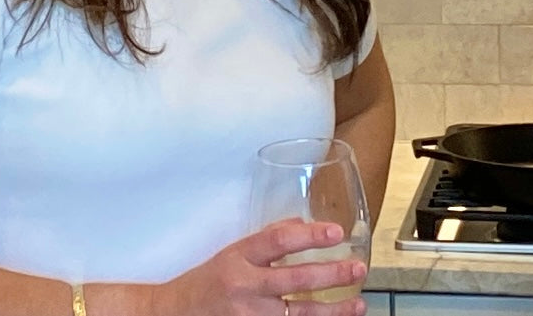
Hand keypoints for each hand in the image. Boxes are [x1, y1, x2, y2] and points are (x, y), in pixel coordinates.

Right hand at [154, 218, 367, 315]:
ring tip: (357, 304)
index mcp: (239, 258)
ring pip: (298, 315)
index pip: (278, 241)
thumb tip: (304, 225)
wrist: (174, 315)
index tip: (337, 232)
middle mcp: (244, 287)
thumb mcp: (233, 252)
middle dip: (331, 275)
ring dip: (332, 311)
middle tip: (358, 268)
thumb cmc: (207, 282)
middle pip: (294, 280)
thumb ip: (268, 240)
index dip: (310, 235)